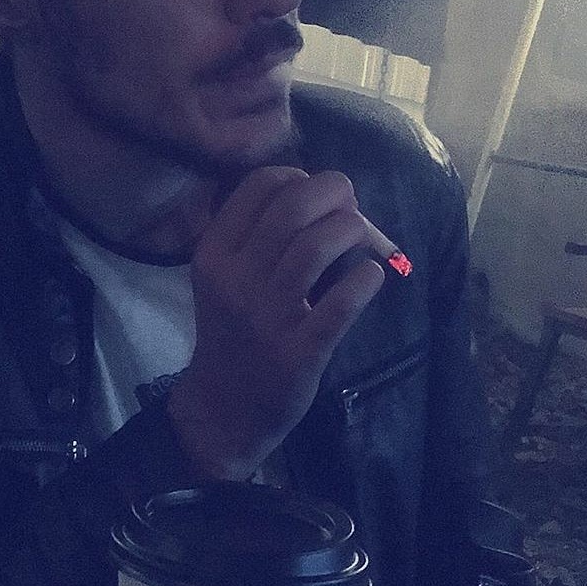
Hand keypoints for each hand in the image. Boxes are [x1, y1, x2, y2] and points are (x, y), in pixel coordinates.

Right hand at [167, 167, 384, 479]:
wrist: (223, 409)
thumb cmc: (233, 331)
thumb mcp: (225, 277)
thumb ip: (259, 234)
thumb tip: (328, 194)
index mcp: (214, 252)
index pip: (259, 184)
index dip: (299, 176)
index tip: (317, 198)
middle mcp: (235, 279)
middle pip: (293, 207)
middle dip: (335, 193)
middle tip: (351, 211)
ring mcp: (266, 317)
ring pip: (316, 246)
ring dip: (353, 230)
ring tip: (364, 241)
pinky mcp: (297, 353)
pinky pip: (340, 304)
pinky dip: (365, 279)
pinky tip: (372, 277)